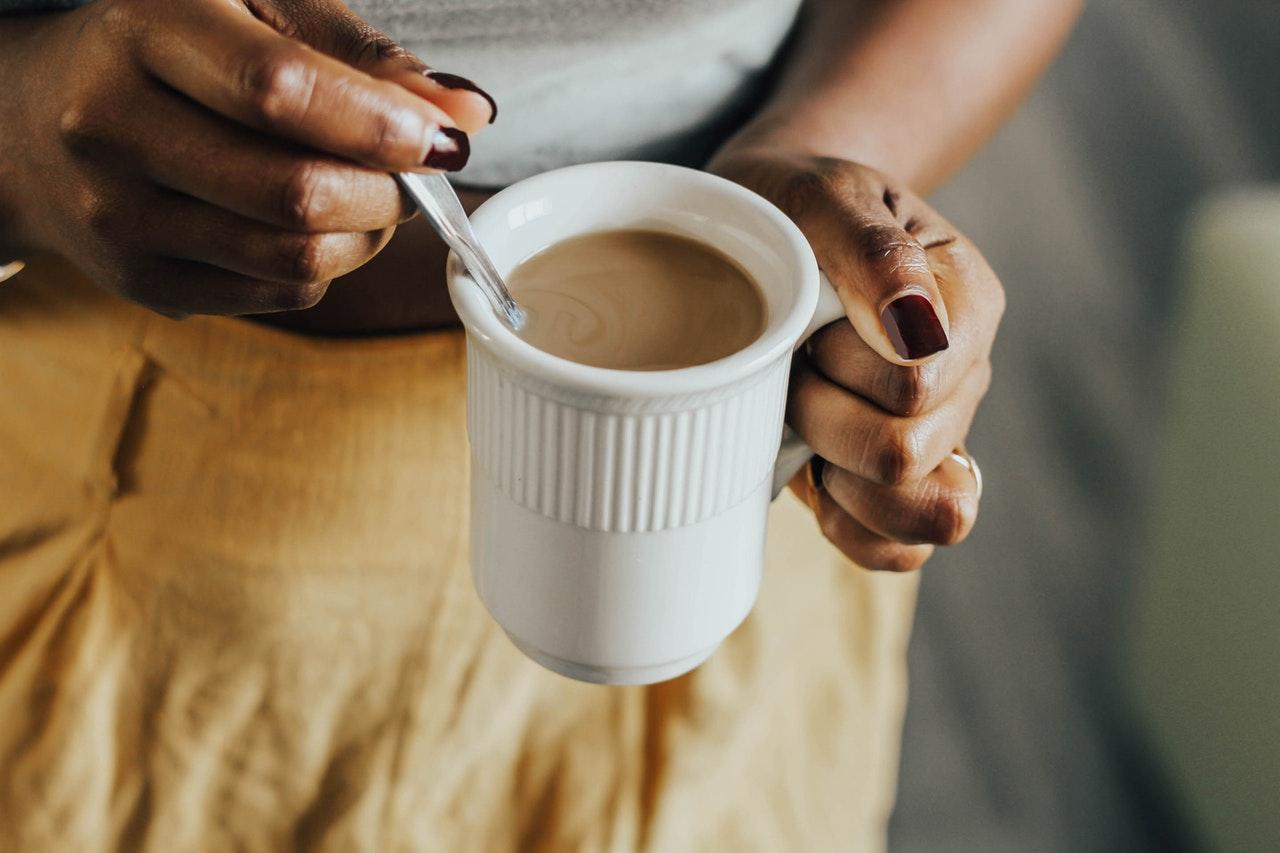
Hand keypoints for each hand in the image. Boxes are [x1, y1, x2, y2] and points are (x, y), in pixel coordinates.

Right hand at [0, 0, 495, 317]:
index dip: (379, 125)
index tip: (444, 140)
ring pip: (297, 259)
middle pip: (297, 194)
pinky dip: (326, 268)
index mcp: (147, 30)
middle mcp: (114, 126)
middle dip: (387, 192)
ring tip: (369, 197)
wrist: (35, 122)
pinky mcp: (143, 283)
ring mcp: (120, 217)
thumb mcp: (255, 11)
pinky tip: (310, 226)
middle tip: (410, 171)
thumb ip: (360, 55)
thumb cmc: (171, 50)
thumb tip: (468, 112)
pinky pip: (280, 296)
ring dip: (368, 237)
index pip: (277, 90)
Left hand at [710, 150, 1004, 571]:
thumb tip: (915, 326)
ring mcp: (934, 438)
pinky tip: (813, 476)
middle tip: (793, 365)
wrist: (764, 236)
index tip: (813, 321)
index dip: (843, 366)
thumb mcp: (822, 198)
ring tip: (803, 415)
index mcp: (963, 304)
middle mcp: (961, 380)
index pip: (915, 384)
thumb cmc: (793, 211)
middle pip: (906, 453)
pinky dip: (850, 527)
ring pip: (919, 517)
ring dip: (839, 474)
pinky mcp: (892, 486)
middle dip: (823, 415)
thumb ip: (873, 250)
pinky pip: (899, 552)